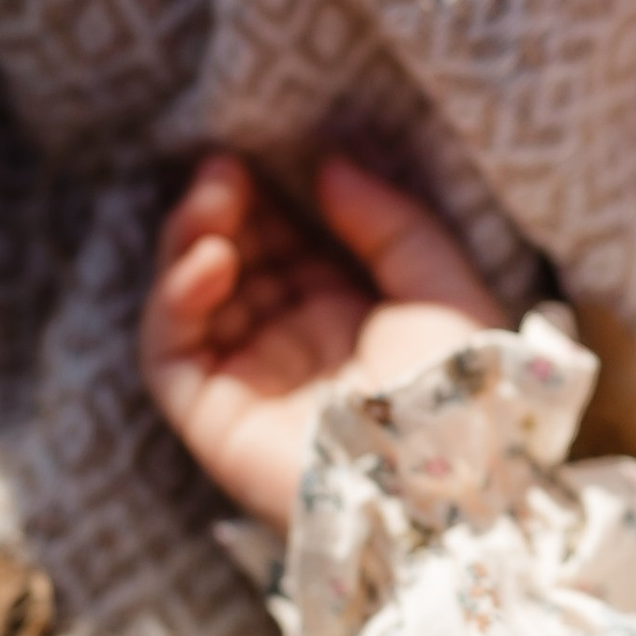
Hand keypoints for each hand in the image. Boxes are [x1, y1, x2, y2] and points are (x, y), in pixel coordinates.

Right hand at [139, 150, 505, 535]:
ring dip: (195, 239)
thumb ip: (389, 221)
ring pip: (195, 300)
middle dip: (228, 208)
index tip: (269, 144)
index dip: (275, 196)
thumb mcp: (443, 287)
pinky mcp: (214, 420)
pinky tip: (209, 257)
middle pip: (239, 265)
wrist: (451, 491)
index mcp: (353, 320)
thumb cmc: (462, 397)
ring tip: (216, 193)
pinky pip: (173, 353)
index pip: (293, 246)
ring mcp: (251, 384)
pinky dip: (176, 299)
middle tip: (229, 161)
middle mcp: (296, 350)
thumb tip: (328, 164)